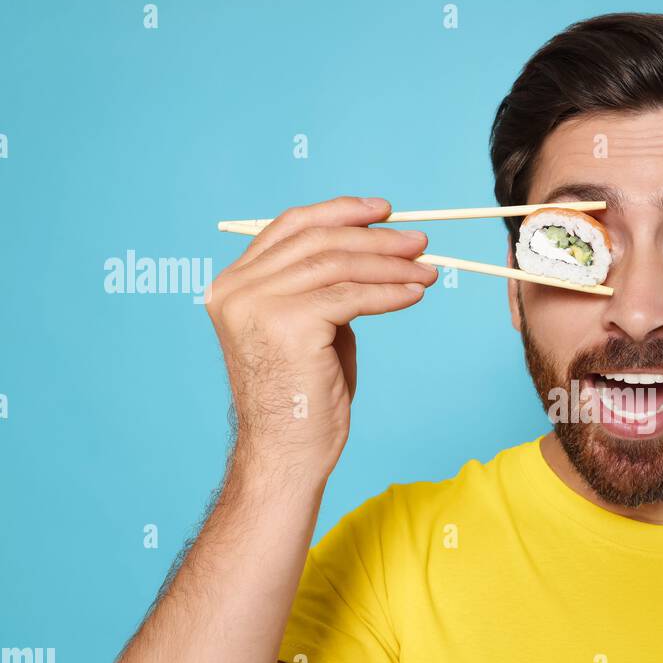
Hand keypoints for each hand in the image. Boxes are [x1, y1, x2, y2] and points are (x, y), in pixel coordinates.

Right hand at [204, 195, 438, 484]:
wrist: (288, 452)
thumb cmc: (304, 398)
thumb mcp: (310, 328)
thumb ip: (325, 288)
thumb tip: (378, 252)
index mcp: (234, 284)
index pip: (291, 227)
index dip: (340, 212)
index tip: (384, 210)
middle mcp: (238, 288)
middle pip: (319, 241)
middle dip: (376, 239)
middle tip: (420, 242)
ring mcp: (258, 304)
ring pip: (339, 265)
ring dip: (391, 265)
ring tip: (428, 270)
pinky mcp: (288, 324)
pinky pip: (352, 297)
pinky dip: (390, 292)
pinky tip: (414, 294)